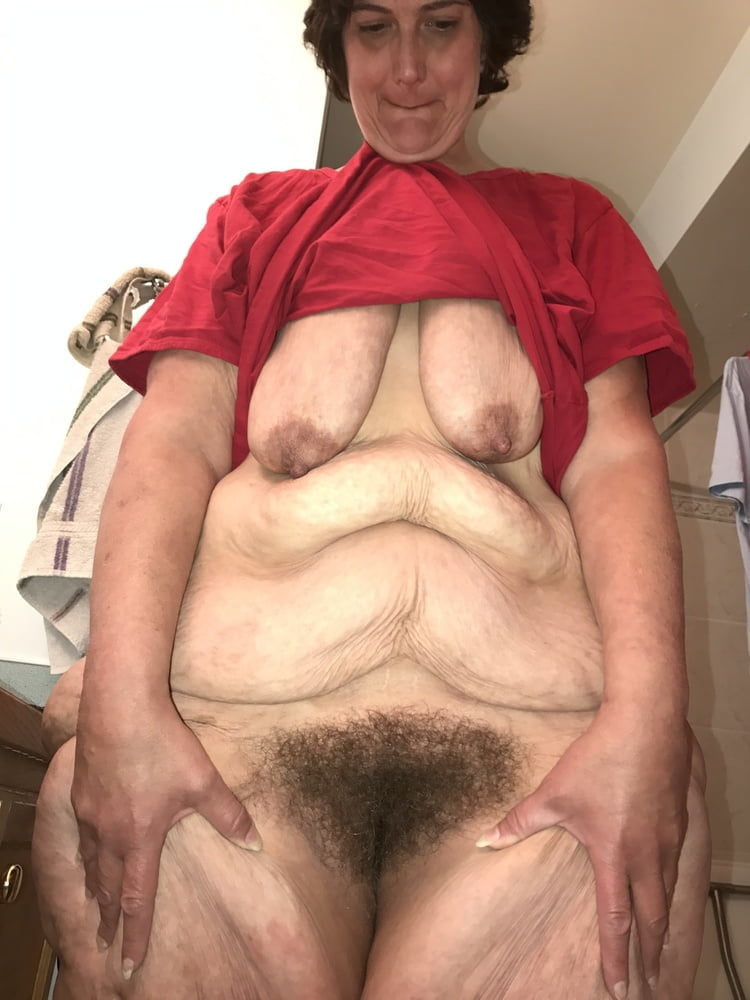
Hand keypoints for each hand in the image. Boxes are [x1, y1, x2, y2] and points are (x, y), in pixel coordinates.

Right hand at [71, 693, 260, 980]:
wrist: (120, 707)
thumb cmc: (163, 744)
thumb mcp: (203, 780)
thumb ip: (229, 815)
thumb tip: (255, 842)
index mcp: (139, 838)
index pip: (136, 899)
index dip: (135, 934)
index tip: (130, 963)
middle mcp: (108, 832)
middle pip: (106, 886)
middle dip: (108, 917)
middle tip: (105, 940)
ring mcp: (89, 812)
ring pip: (88, 860)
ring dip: (93, 887)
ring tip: (93, 903)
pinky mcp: (81, 790)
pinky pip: (79, 833)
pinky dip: (82, 852)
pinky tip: (86, 847)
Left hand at [476, 702, 690, 998]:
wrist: (645, 724)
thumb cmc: (597, 759)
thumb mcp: (553, 792)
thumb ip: (519, 822)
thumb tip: (483, 842)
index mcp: (615, 855)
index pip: (616, 920)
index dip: (616, 957)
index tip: (617, 988)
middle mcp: (648, 855)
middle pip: (652, 917)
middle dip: (649, 953)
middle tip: (650, 982)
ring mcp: (669, 838)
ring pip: (670, 892)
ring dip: (664, 922)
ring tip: (660, 943)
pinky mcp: (680, 819)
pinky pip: (679, 863)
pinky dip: (675, 886)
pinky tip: (671, 887)